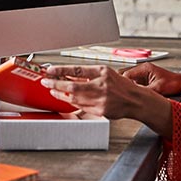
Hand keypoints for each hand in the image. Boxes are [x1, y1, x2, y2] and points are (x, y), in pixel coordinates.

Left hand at [41, 64, 173, 137]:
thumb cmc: (120, 85)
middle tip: (46, 81)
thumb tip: (69, 74)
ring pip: (74, 97)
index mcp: (103, 72)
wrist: (134, 100)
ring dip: (61, 93)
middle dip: (56, 83)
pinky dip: (71, 101)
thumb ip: (88, 74)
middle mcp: (102, 85)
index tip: (49, 70)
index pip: (77, 69)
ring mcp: (101, 99)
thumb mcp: (106, 73)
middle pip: (72, 85)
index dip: (61, 70)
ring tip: (53, 89)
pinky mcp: (100, 110)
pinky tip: (65, 97)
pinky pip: (81, 106)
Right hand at [120, 62, 180, 95]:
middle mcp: (142, 70)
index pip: (127, 74)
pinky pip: (134, 83)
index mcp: (145, 68)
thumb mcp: (158, 88)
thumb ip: (145, 91)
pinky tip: (134, 95)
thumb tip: (135, 96)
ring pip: (128, 79)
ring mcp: (143, 74)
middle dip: (123, 84)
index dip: (124, 83)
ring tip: (129, 95)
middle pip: (125, 74)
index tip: (123, 92)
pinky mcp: (144, 80)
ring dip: (128, 86)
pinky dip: (132, 88)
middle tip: (124, 93)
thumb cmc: (173, 83)